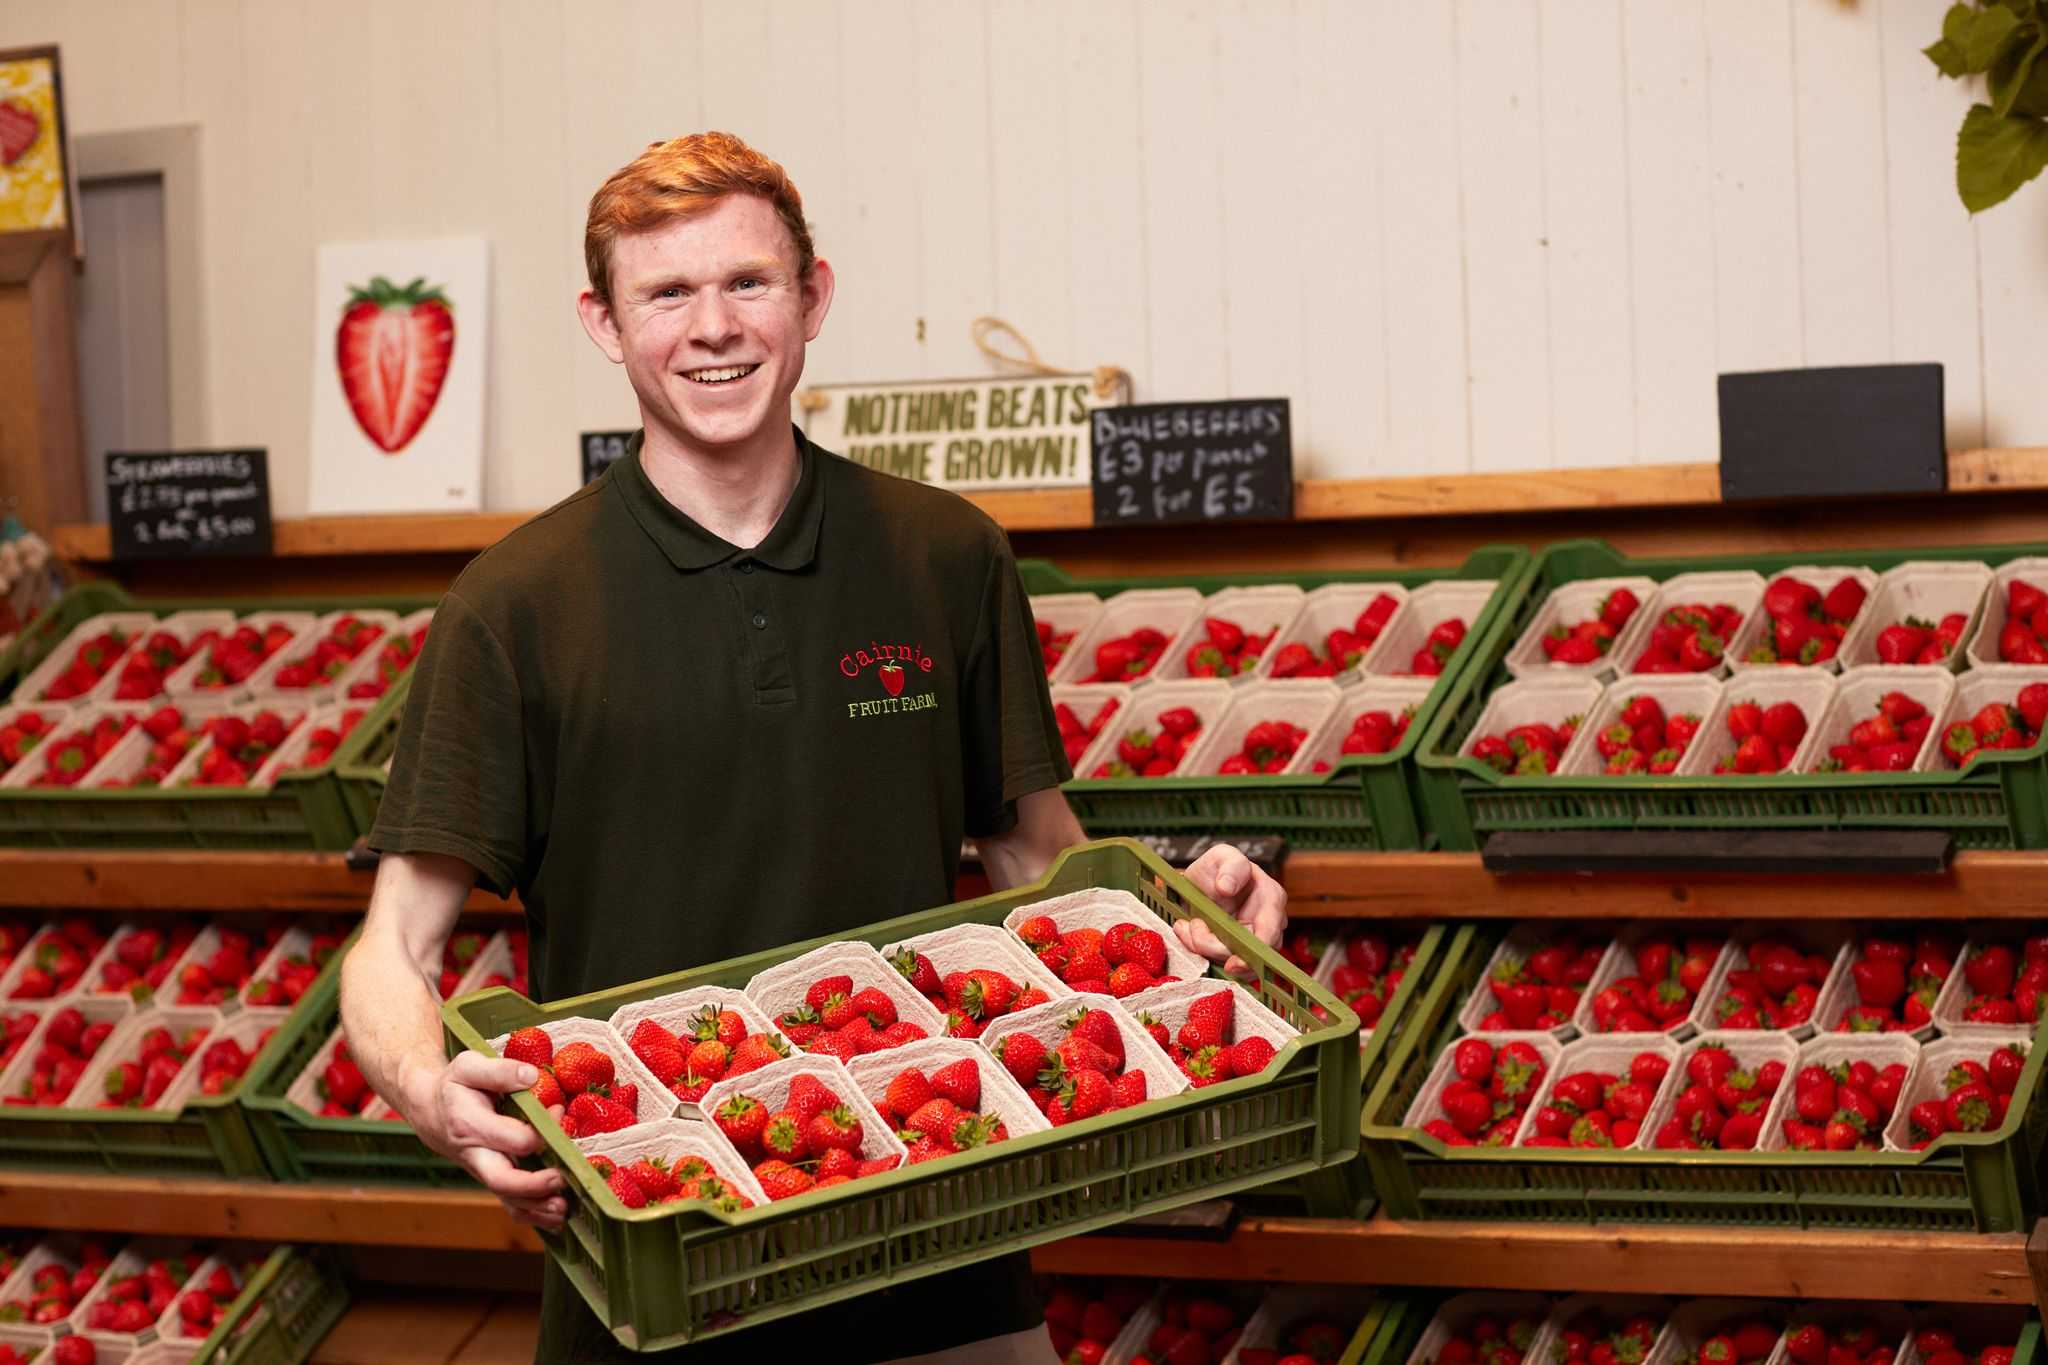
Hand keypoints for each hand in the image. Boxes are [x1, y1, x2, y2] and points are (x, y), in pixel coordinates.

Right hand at [402, 1050, 566, 1229]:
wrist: (430, 1111)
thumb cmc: (455, 1086)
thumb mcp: (469, 1066)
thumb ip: (500, 1071)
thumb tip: (532, 1076)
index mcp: (470, 1125)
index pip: (511, 1137)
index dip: (541, 1131)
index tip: (560, 1110)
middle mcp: (475, 1155)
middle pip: (502, 1180)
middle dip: (534, 1185)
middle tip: (562, 1179)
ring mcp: (484, 1171)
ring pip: (508, 1198)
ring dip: (537, 1208)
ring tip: (564, 1209)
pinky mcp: (493, 1179)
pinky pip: (510, 1205)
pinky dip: (533, 1216)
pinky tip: (557, 1219)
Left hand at [1177, 843, 1287, 979]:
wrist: (1199, 886)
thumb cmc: (1216, 870)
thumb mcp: (1223, 856)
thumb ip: (1230, 866)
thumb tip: (1226, 887)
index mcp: (1271, 898)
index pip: (1271, 930)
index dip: (1255, 948)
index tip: (1233, 961)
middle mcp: (1269, 924)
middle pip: (1251, 953)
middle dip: (1218, 948)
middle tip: (1193, 928)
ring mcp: (1254, 942)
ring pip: (1237, 964)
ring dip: (1205, 949)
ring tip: (1186, 926)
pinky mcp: (1236, 954)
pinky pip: (1222, 965)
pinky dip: (1201, 954)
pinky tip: (1187, 934)